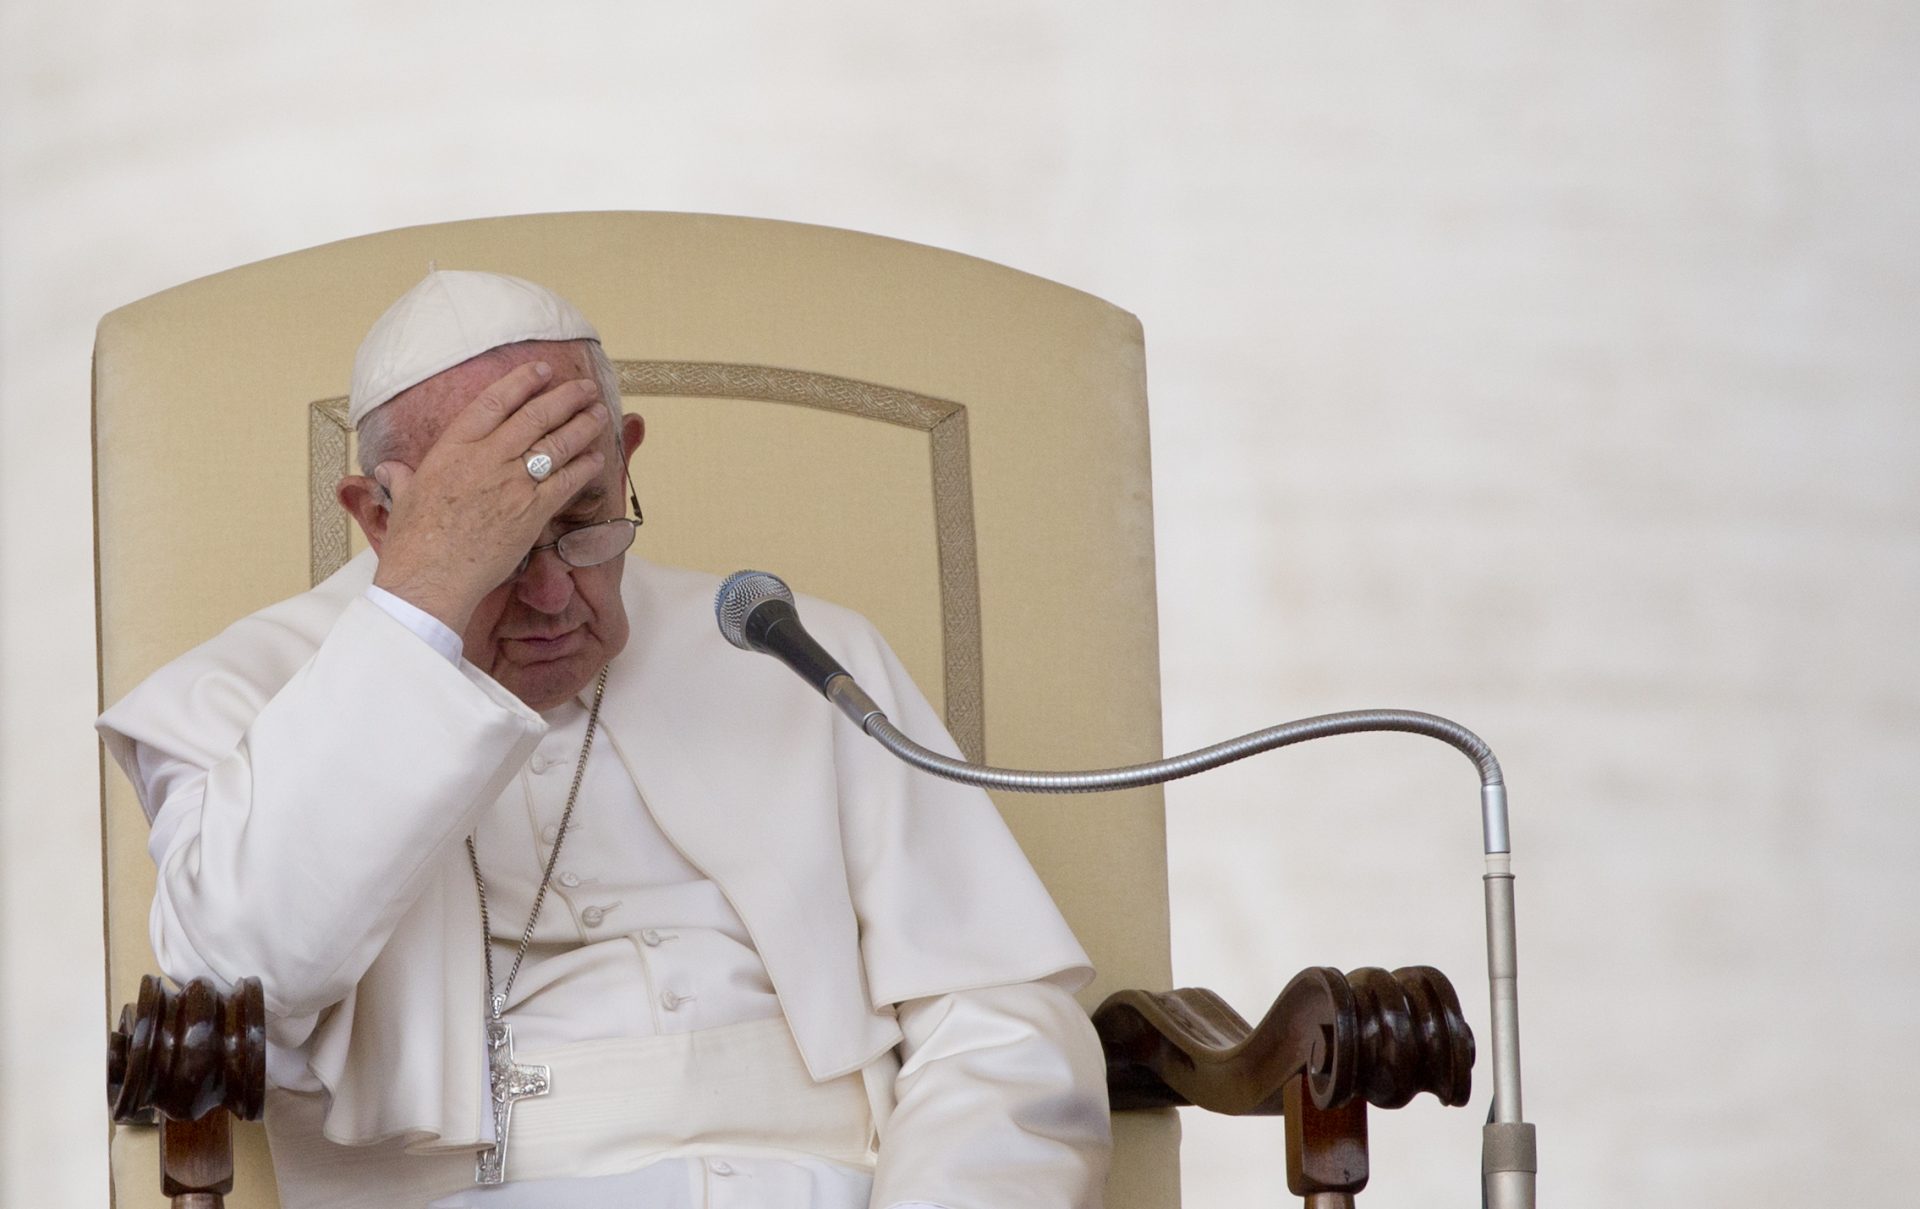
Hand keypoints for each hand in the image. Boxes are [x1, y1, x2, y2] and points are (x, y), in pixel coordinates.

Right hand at [367, 361, 608, 632]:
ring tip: (598, 412)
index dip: (522, 382)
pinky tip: (598, 457)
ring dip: (582, 425)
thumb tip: (387, 469)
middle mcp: (486, 458)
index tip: (542, 371)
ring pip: (557, 444)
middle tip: (585, 387)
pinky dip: (585, 467)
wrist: (430, 578)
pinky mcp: (532, 512)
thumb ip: (402, 477)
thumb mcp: (404, 499)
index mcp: (453, 448)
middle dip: (565, 398)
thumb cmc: (414, 542)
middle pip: (535, 416)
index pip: (494, 401)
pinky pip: (567, 482)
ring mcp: (512, 484)